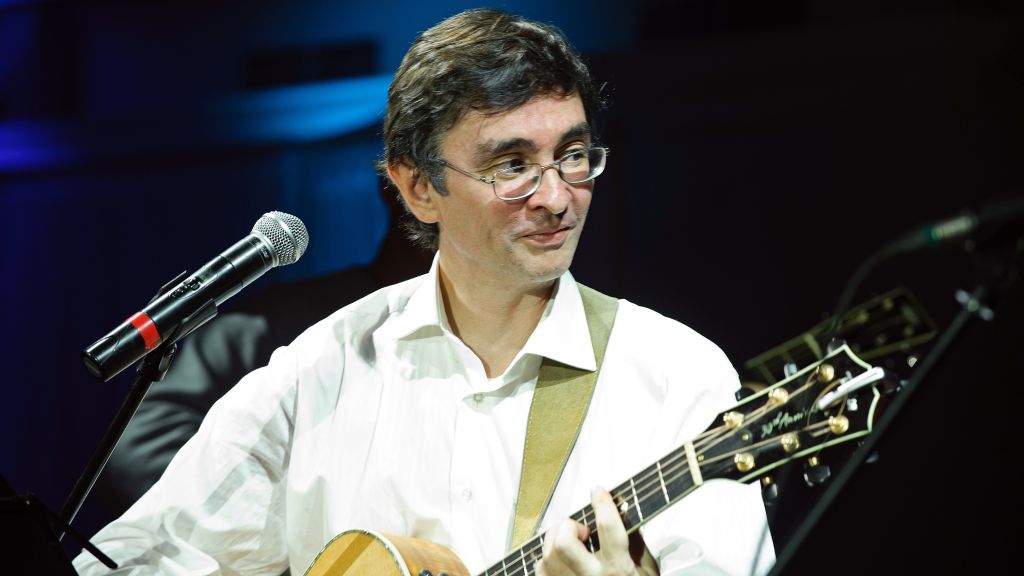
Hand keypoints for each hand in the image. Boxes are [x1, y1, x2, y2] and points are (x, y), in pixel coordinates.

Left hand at [535, 488, 652, 575]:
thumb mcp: (647, 569)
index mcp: (619, 570)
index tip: (598, 491)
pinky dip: (547, 560)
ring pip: (547, 557)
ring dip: (555, 541)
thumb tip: (621, 509)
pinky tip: (561, 561)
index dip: (602, 504)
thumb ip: (635, 541)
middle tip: (581, 529)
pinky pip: (540, 571)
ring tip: (572, 543)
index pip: (609, 529)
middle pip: (564, 544)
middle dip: (568, 526)